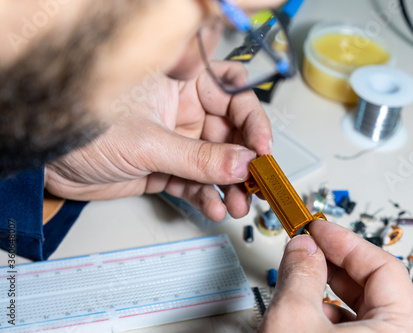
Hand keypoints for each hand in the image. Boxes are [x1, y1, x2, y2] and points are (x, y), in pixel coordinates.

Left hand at [45, 62, 271, 220]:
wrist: (50, 165)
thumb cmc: (83, 132)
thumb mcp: (149, 143)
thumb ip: (198, 158)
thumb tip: (241, 164)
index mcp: (180, 87)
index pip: (231, 95)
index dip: (252, 118)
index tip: (263, 145)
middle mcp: (182, 113)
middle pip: (229, 134)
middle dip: (245, 161)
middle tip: (257, 183)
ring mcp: (176, 143)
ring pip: (216, 163)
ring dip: (230, 185)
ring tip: (237, 203)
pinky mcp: (167, 170)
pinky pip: (196, 183)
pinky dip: (207, 197)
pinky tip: (214, 207)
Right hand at [259, 220, 412, 331]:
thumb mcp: (294, 320)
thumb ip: (299, 274)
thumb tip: (302, 248)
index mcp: (400, 329)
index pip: (383, 266)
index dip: (345, 241)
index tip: (318, 228)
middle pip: (372, 285)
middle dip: (333, 262)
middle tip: (308, 246)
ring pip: (359, 308)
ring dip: (326, 288)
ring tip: (298, 278)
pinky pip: (351, 328)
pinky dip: (325, 314)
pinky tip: (303, 310)